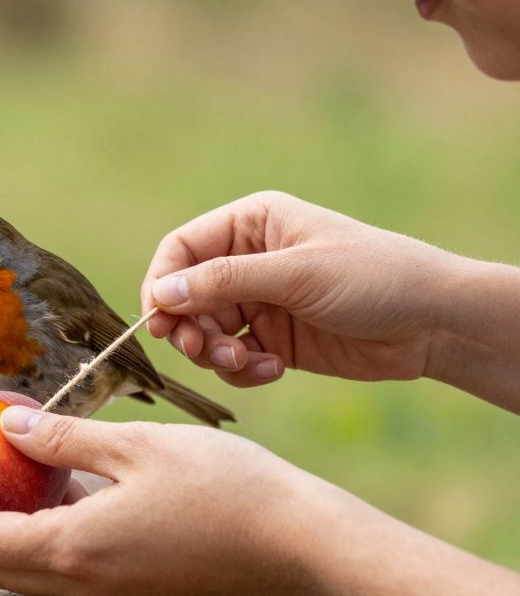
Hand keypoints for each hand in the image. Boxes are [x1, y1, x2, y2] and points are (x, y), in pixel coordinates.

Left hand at [0, 406, 325, 595]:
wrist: (302, 543)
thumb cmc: (226, 486)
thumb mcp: (135, 447)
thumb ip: (64, 439)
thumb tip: (9, 426)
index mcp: (73, 547)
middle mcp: (83, 583)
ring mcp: (109, 594)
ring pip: (26, 568)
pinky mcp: (134, 590)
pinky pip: (64, 566)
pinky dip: (41, 530)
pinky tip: (58, 484)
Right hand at [139, 190, 464, 386]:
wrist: (434, 322)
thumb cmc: (373, 277)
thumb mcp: (295, 274)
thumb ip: (224, 282)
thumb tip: (161, 294)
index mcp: (252, 224)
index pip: (181, 249)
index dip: (163, 283)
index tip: (161, 321)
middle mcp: (249, 260)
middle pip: (186, 296)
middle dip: (190, 327)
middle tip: (202, 350)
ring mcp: (260, 301)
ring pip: (205, 331)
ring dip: (214, 353)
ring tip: (244, 363)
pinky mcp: (273, 339)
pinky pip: (233, 357)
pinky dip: (241, 369)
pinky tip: (272, 370)